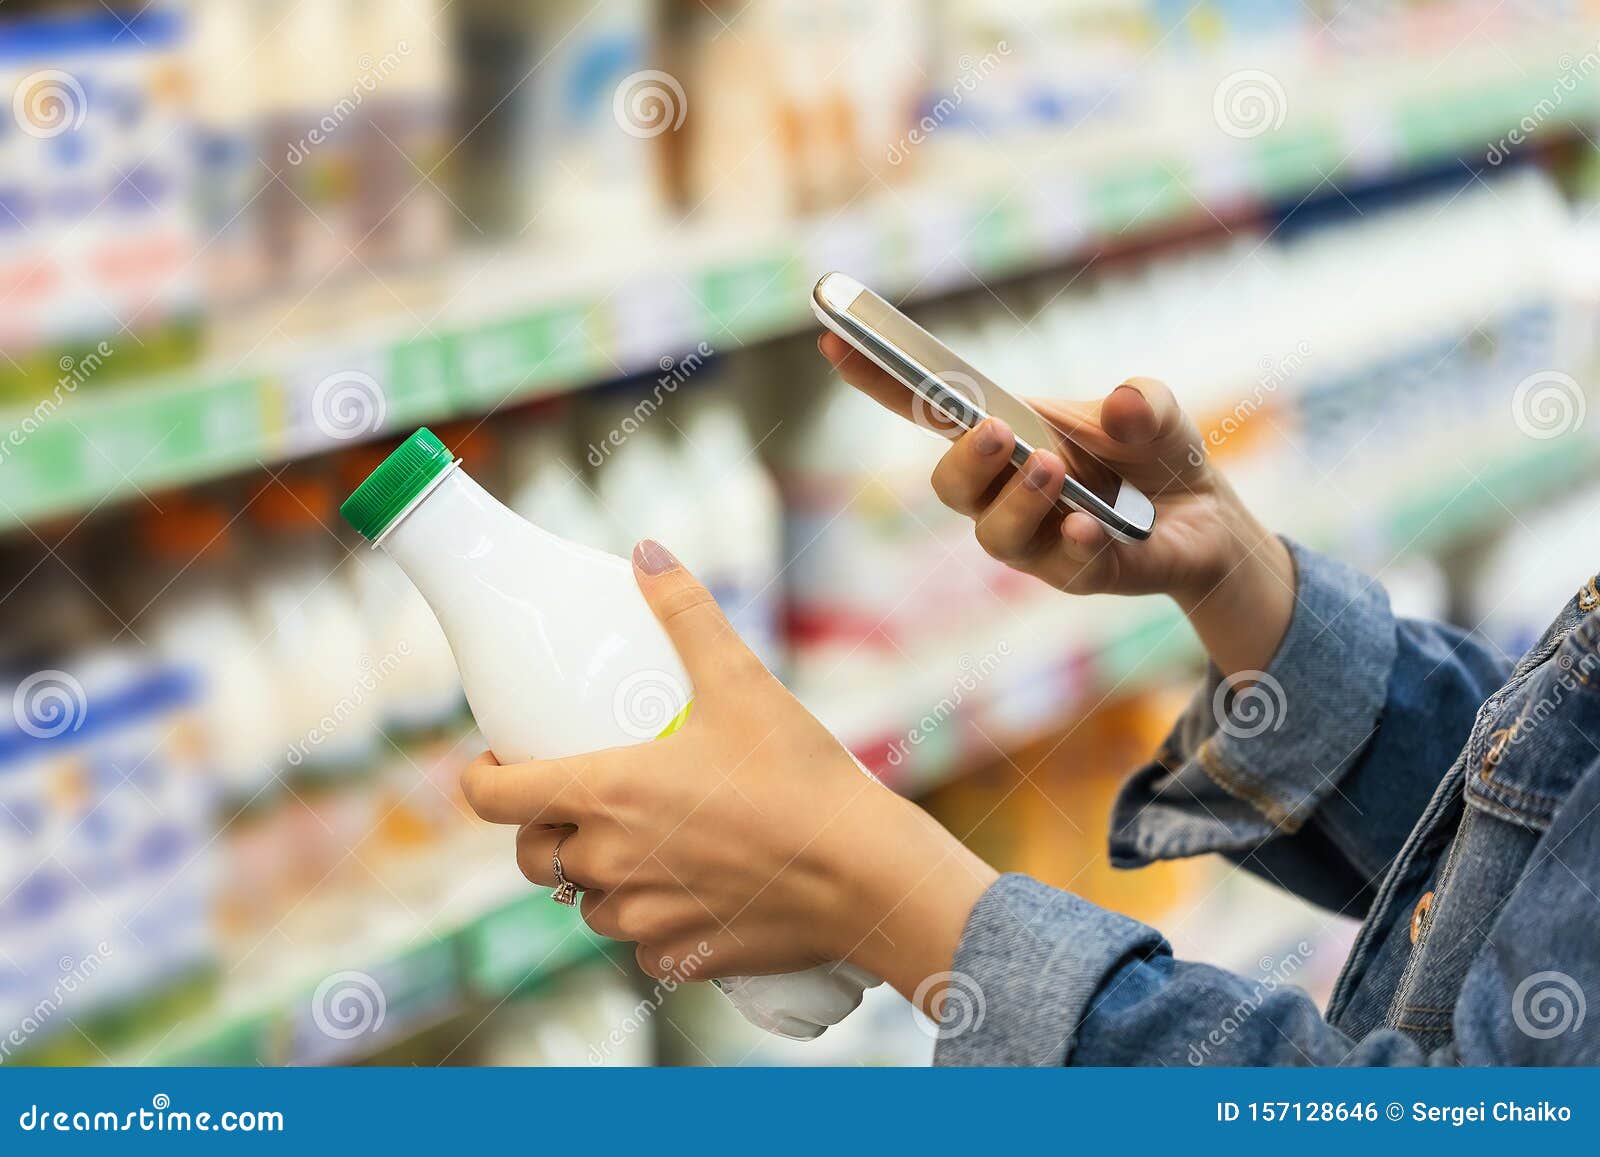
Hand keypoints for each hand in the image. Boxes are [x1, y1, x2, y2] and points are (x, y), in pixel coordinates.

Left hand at [461, 541, 996, 1005]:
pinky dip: (648, 916)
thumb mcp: (743, 683)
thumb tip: (647, 552)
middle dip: (545, 828)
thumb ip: (687, 614)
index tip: (497, 764)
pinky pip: (636, 940)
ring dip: (598, 876)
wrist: (865, 878)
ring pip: (585, 902)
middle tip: (584, 799)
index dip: (481, 780)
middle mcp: (609, 863)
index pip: (492, 800)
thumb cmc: (801, 778)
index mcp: (606, 794)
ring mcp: (641, 916)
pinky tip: (687, 886)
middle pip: (533, 857)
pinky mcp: (677, 955)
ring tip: (643, 840)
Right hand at [818, 333, 1294, 675]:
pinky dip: (1073, 543)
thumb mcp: (1156, 410)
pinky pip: (1062, 567)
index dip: (878, 380)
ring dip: (1017, 500)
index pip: (926, 409)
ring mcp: (1035, 539)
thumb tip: (1123, 403)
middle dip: (962, 460)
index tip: (835, 341)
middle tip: (990, 429)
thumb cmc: (1155, 455)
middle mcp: (1003, 492)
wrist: (1209, 520)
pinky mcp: (1077, 574)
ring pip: (994, 534)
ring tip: (1051, 468)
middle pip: (949, 487)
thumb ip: (1142, 402)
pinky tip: (1090, 525)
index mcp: (1003, 433)